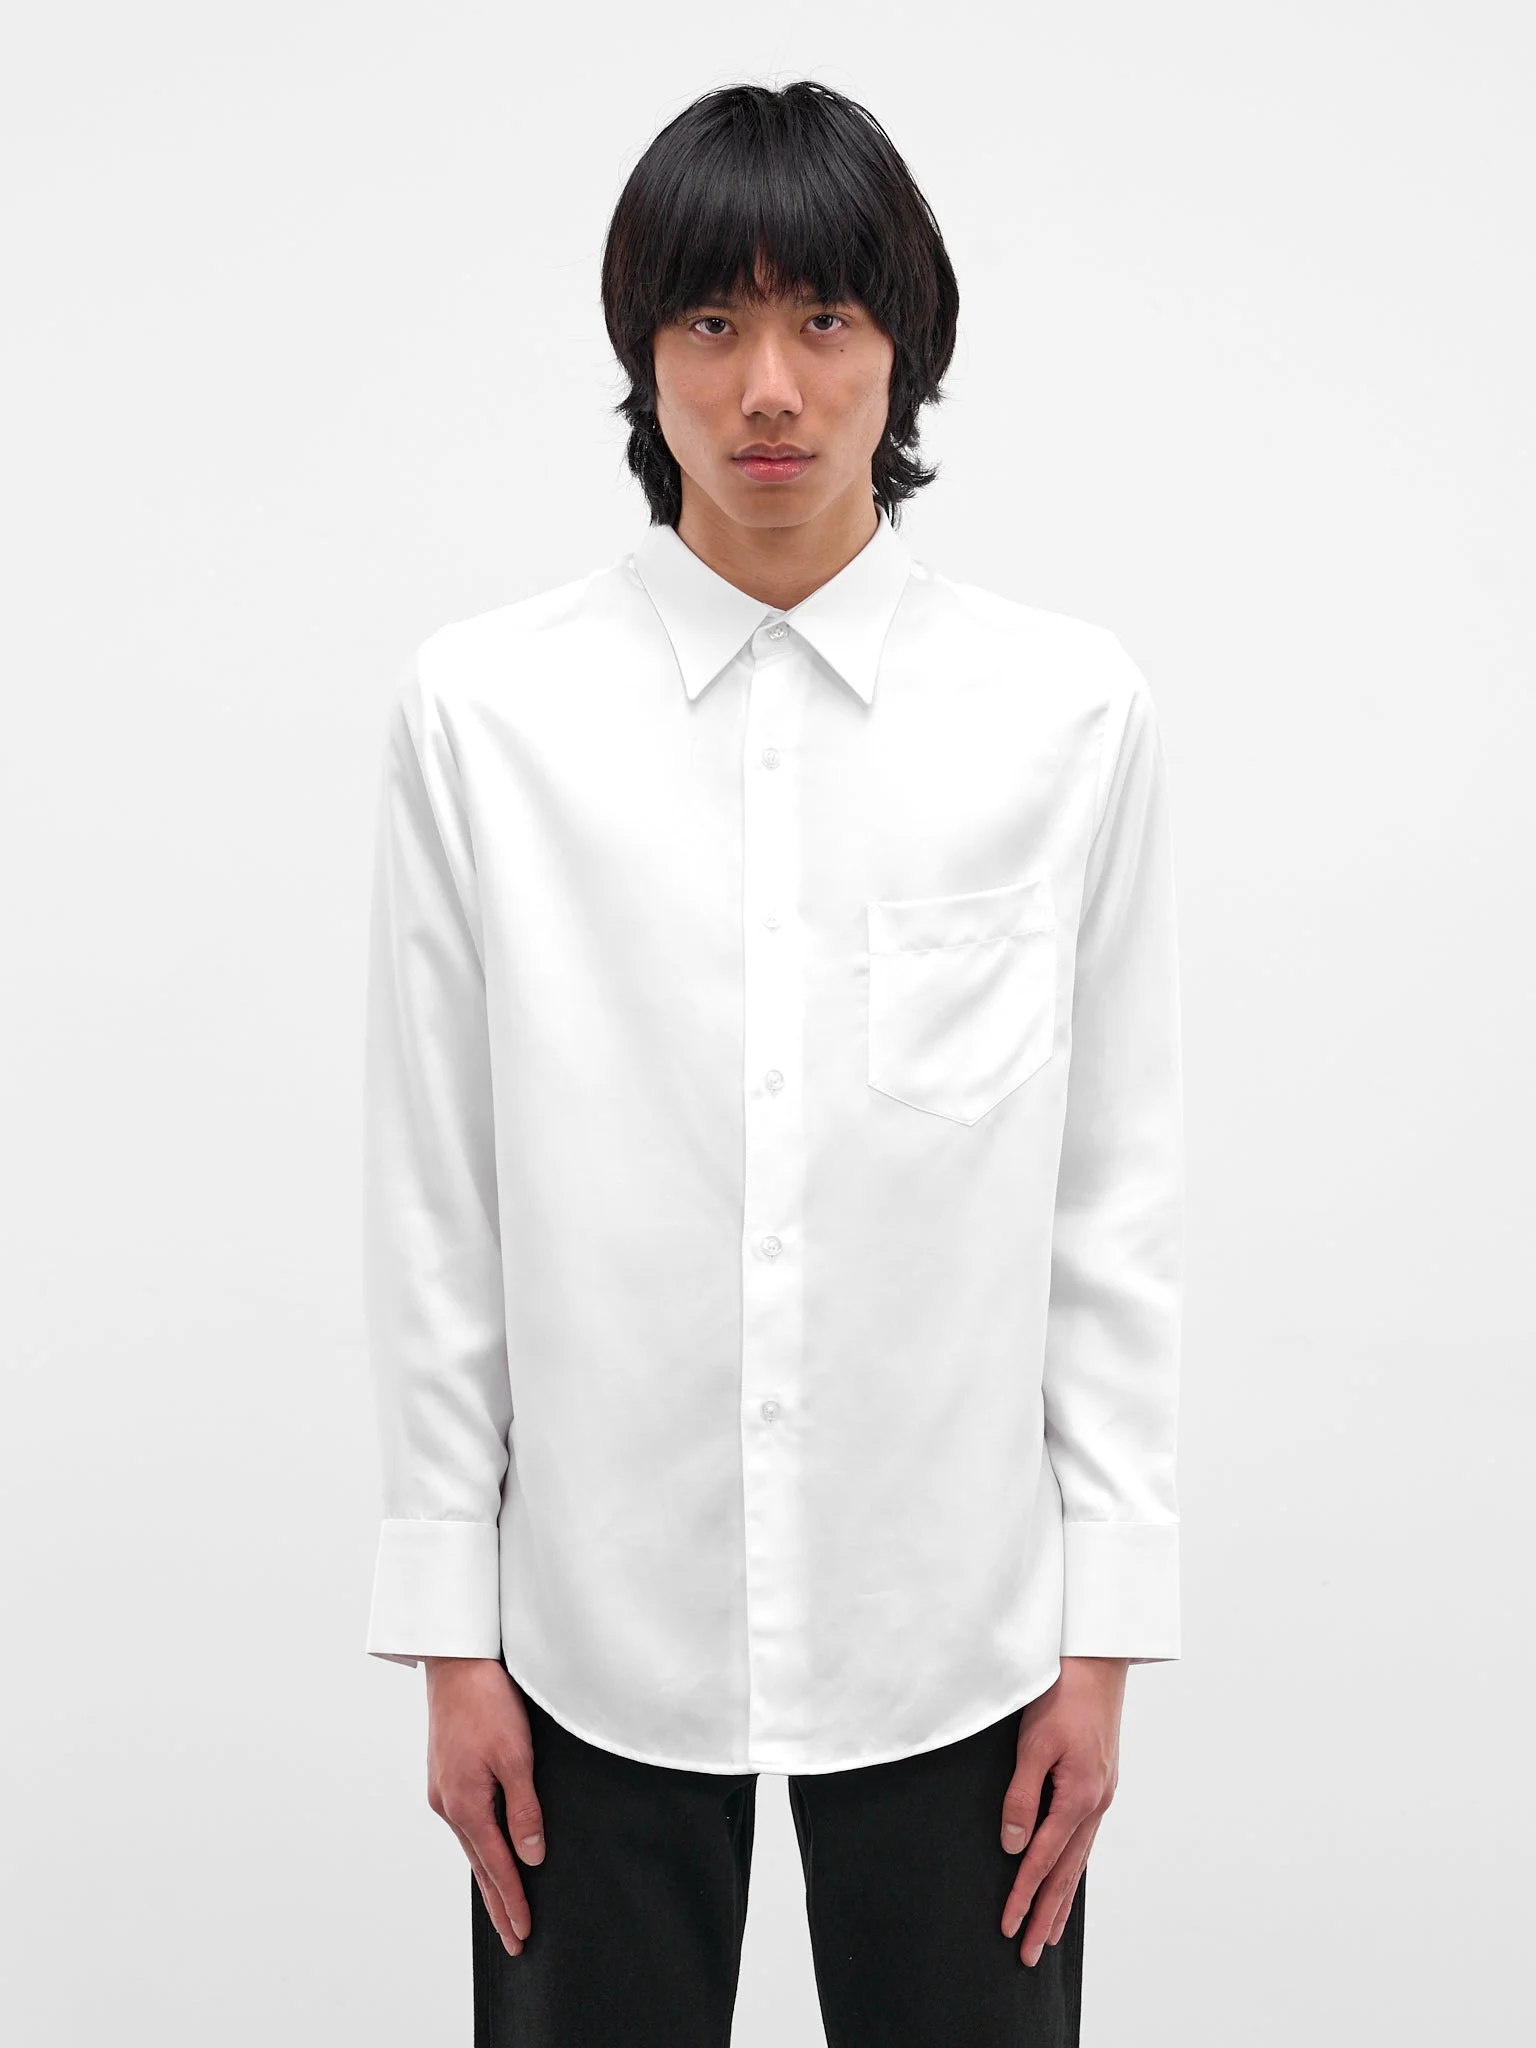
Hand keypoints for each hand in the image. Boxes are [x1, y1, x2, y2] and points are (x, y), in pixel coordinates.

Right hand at [423, 1656, 545, 1957]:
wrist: (456, 1664)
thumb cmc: (488, 1702)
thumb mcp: (516, 1755)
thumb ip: (524, 1809)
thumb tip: (531, 1857)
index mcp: (466, 1805)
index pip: (497, 1866)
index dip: (512, 1902)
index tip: (523, 1934)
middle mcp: (449, 1804)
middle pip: (480, 1865)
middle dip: (498, 1904)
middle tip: (514, 1941)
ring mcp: (443, 1791)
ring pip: (471, 1846)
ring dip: (489, 1878)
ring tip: (503, 1909)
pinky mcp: (445, 1776)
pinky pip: (465, 1824)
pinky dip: (479, 1848)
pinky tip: (486, 1853)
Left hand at [998, 1656, 1127, 1964]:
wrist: (1097, 1660)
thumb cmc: (1062, 1694)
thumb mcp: (1033, 1742)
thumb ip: (1022, 1796)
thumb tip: (1013, 1845)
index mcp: (1080, 1795)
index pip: (1044, 1859)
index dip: (1023, 1895)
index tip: (1007, 1927)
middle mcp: (1096, 1802)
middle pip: (1067, 1872)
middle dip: (1046, 1914)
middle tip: (1030, 1954)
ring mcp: (1101, 1794)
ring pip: (1079, 1859)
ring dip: (1062, 1898)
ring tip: (1049, 1933)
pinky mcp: (1100, 1784)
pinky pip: (1085, 1839)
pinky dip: (1074, 1867)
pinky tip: (1068, 1879)